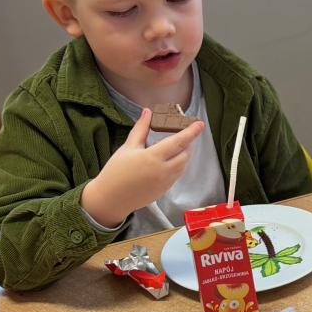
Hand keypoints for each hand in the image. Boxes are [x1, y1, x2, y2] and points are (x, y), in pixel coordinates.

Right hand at [81, 108, 204, 226]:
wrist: (112, 198)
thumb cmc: (116, 171)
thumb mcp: (128, 147)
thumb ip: (140, 129)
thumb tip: (147, 112)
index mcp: (153, 157)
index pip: (178, 142)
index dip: (191, 132)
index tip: (200, 124)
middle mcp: (163, 170)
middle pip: (185, 154)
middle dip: (187, 144)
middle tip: (182, 134)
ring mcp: (166, 182)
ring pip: (183, 165)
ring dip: (183, 155)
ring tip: (175, 147)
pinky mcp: (165, 190)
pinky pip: (177, 174)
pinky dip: (178, 165)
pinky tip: (168, 161)